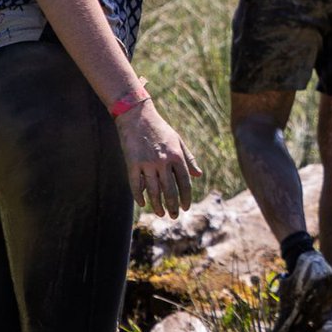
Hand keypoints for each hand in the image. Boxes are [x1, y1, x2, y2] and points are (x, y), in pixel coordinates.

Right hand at [116, 101, 201, 217]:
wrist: (136, 115)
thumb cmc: (159, 128)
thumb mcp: (177, 140)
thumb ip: (188, 158)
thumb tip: (198, 175)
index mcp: (176, 156)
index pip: (184, 183)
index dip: (186, 198)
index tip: (185, 207)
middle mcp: (163, 161)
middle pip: (170, 190)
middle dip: (173, 206)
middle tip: (174, 216)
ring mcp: (147, 163)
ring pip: (153, 191)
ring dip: (157, 205)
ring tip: (161, 213)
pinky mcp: (132, 163)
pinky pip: (136, 185)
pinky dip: (139, 196)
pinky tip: (143, 203)